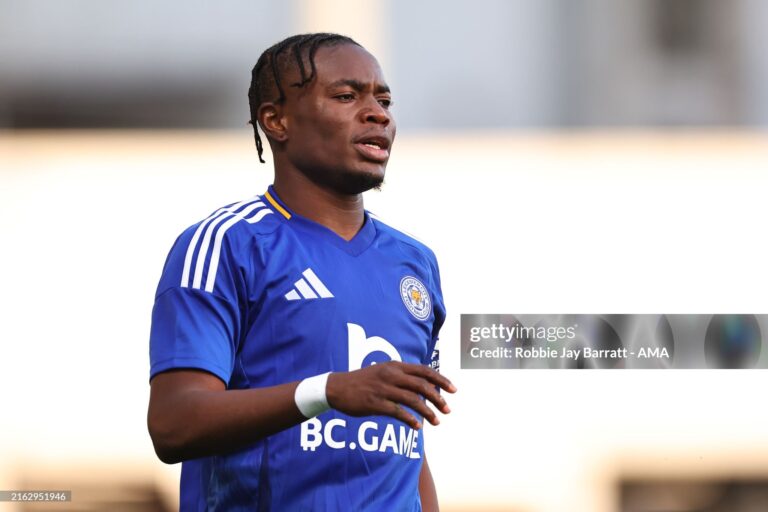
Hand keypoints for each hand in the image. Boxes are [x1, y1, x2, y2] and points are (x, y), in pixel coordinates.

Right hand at [325, 361, 455, 429]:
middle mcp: (391, 375)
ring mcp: (383, 389)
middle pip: (422, 385)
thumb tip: (424, 385)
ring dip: (428, 412)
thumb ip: (402, 376)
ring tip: (437, 422)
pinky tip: (417, 427)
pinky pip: (397, 412)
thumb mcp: (383, 371)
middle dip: (438, 399)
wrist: (337, 387)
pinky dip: (410, 419)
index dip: (441, 380)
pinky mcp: (375, 403)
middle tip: (448, 410)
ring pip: (412, 400)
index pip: (424, 371)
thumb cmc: (363, 381)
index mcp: (395, 366)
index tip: (453, 390)